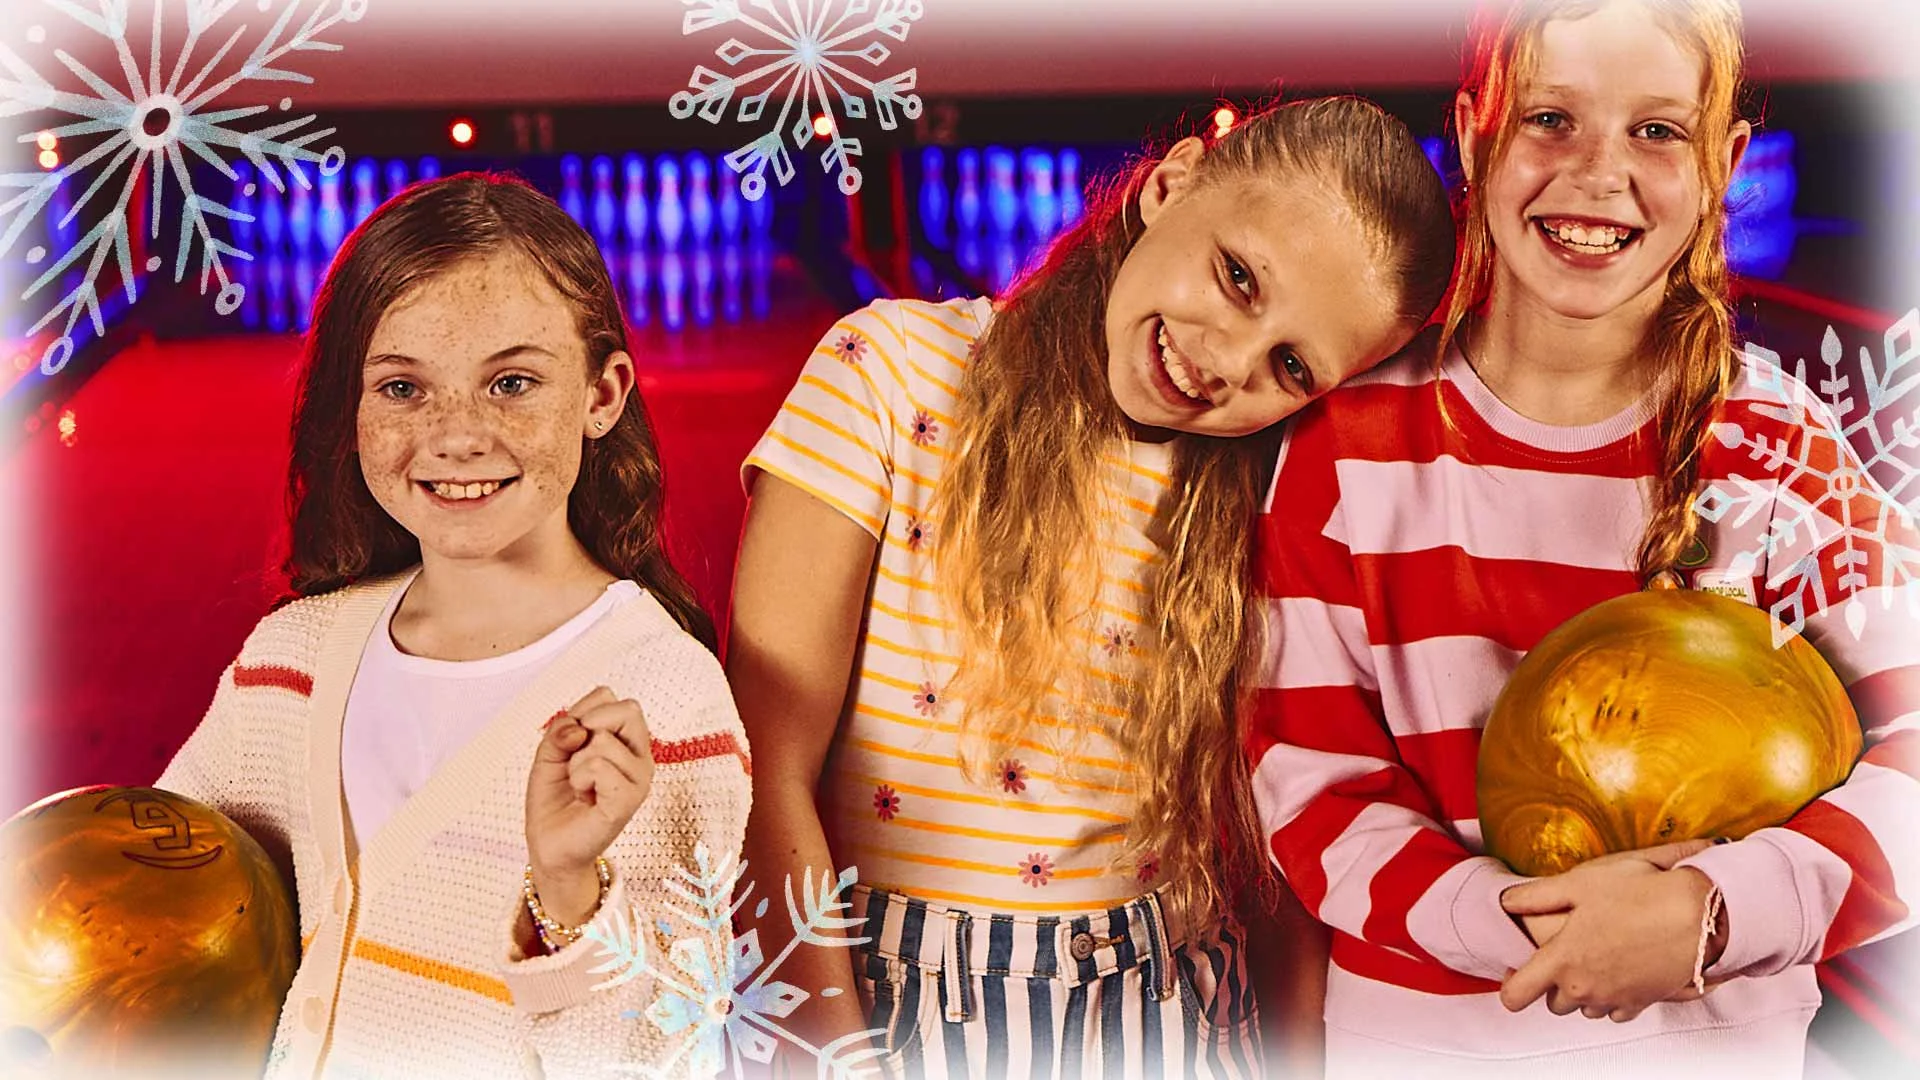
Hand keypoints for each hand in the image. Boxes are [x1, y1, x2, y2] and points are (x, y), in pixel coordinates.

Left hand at [525, 687, 653, 923]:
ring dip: (576, 761)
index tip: (572, 740)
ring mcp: (640, 779)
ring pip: (604, 740)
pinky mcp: (629, 800)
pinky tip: (584, 796)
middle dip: (589, 726)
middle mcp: (641, 757)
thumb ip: (561, 730)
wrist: (549, 844)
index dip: (583, 711)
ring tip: (580, 784)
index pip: (612, 697)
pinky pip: (600, 766)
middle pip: (628, 709)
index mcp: (627, 741)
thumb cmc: (554, 798)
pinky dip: (580, 778)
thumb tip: (580, 729)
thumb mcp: (549, 753)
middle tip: (577, 757)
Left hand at [1498, 840, 1718, 1021]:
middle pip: (1553, 1002)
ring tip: (1595, 958)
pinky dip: (1612, 996)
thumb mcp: (1580, 882)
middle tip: (1565, 953)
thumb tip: (1507, 901)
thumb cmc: (1640, 894)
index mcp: (1562, 960)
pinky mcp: (1641, 1002)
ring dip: (1583, 990)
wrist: (1699, 915)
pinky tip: (1619, 970)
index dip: (1510, 986)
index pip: (1517, 994)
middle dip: (1553, 983)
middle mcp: (1585, 987)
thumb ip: (1537, 896)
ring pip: (1584, 1007)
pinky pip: (1615, 1010)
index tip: (1515, 972)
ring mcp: (1614, 998)